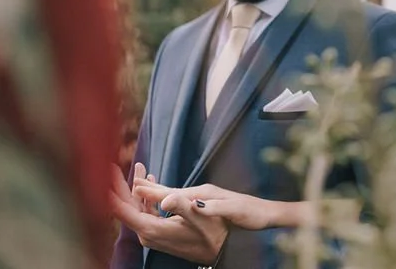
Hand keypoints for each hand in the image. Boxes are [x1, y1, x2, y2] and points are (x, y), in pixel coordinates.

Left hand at [110, 164, 226, 263]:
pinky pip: (146, 211)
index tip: (107, 174)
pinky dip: (146, 196)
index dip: (113, 191)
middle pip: (127, 208)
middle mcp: (147, 232)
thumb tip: (165, 197)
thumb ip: (181, 205)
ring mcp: (152, 232)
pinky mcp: (159, 231)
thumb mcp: (199, 217)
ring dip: (136, 188)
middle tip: (114, 166)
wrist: (220, 251)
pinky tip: (150, 183)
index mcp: (152, 229)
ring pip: (136, 208)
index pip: (123, 210)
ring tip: (139, 167)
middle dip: (122, 186)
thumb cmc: (212, 234)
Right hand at [132, 179, 306, 229]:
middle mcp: (201, 192)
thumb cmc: (251, 213)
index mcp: (202, 194)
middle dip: (148, 188)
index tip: (133, 188)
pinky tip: (163, 200)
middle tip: (129, 181)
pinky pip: (180, 199)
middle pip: (169, 191)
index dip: (151, 193)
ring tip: (138, 188)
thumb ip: (210, 207)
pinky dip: (167, 198)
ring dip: (156, 192)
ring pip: (173, 194)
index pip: (171, 194)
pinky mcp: (207, 201)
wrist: (267, 212)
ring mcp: (204, 196)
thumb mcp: (232, 210)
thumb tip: (190, 205)